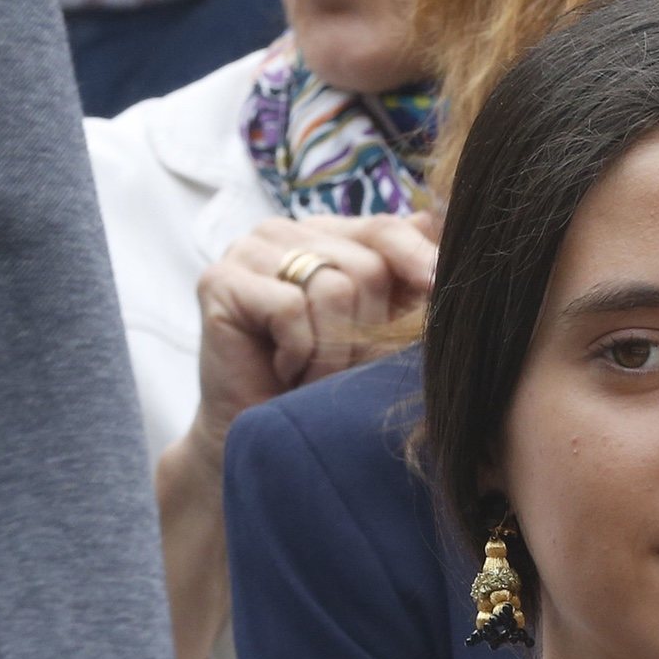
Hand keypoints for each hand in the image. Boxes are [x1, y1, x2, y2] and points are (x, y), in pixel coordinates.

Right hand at [191, 211, 438, 462]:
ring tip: (310, 373)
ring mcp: (247, 251)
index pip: (384, 230)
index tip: (439, 287)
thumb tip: (436, 220)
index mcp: (325, 235)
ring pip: (332, 287)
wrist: (267, 439)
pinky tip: (281, 367)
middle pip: (365, 265)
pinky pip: (290, 308)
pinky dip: (298, 351)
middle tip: (340, 368)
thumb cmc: (324, 386)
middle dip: (364, 331)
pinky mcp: (219, 281)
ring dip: (332, 350)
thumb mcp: (376, 328)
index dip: (417, 259)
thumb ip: (400, 274)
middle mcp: (284, 233)